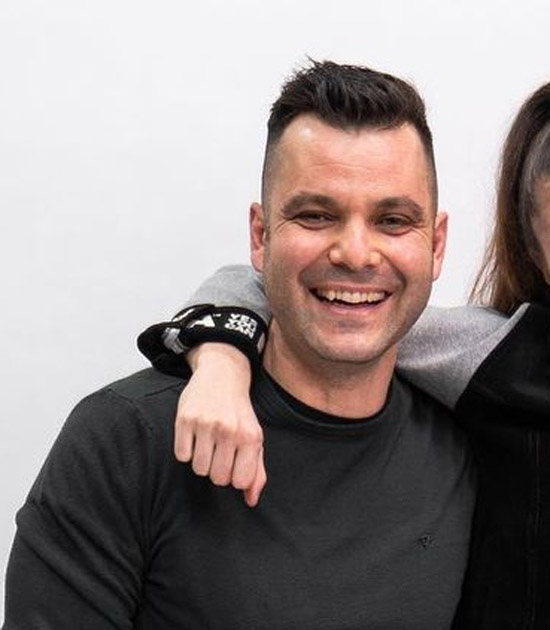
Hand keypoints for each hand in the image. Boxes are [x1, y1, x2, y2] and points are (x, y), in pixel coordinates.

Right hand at [175, 343, 265, 505]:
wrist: (222, 375)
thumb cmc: (239, 412)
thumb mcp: (254, 438)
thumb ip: (256, 471)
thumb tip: (251, 501)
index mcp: (250, 437)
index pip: (239, 482)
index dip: (234, 477)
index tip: (233, 463)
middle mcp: (229, 430)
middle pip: (217, 478)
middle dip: (217, 469)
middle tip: (219, 451)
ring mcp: (206, 423)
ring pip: (198, 469)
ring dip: (201, 461)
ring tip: (207, 443)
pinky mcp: (185, 418)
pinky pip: (181, 455)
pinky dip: (186, 450)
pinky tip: (195, 435)